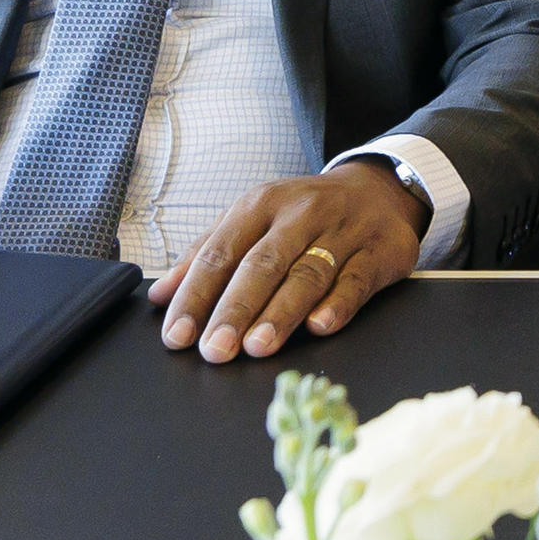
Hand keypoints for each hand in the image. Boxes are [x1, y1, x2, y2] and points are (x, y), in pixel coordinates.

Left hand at [152, 162, 427, 361]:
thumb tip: (159, 296)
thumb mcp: (251, 220)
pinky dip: (338, 304)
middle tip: (215, 350)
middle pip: (262, 264)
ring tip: (257, 347)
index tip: (178, 335)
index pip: (220, 253)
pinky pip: (356, 279)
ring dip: (280, 313)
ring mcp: (343, 231)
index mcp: (260, 204)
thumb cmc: (302, 214)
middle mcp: (300, 213)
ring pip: (307, 274)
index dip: (196, 296)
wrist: (378, 189)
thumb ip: (206, 255)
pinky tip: (319, 326)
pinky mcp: (379, 251)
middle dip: (235, 310)